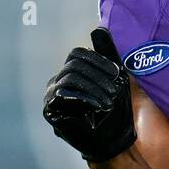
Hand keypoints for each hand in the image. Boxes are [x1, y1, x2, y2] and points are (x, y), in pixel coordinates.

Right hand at [42, 28, 135, 161]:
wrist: (114, 140)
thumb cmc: (117, 109)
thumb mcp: (117, 77)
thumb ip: (108, 52)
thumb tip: (99, 28)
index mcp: (72, 71)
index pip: (78, 54)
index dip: (98, 62)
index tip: (117, 75)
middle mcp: (58, 80)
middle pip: (74, 65)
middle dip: (98, 77)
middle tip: (114, 92)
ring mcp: (52, 95)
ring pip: (69, 77)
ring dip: (94, 89)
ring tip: (108, 102)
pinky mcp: (50, 111)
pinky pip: (62, 94)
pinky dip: (84, 98)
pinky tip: (98, 107)